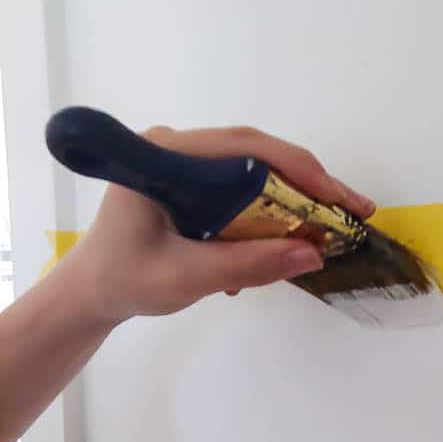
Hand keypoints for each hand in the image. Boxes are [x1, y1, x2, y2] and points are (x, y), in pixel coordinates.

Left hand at [64, 124, 375, 324]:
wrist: (90, 293)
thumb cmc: (124, 280)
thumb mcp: (185, 277)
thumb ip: (246, 265)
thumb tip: (313, 254)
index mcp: (165, 154)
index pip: (244, 148)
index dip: (297, 168)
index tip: (336, 197)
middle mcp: (178, 148)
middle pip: (257, 155)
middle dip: (307, 184)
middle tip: (352, 210)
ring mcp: (186, 164)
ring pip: (255, 173)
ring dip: (293, 202)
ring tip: (328, 230)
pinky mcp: (193, 184)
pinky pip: (243, 191)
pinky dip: (269, 215)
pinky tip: (279, 247)